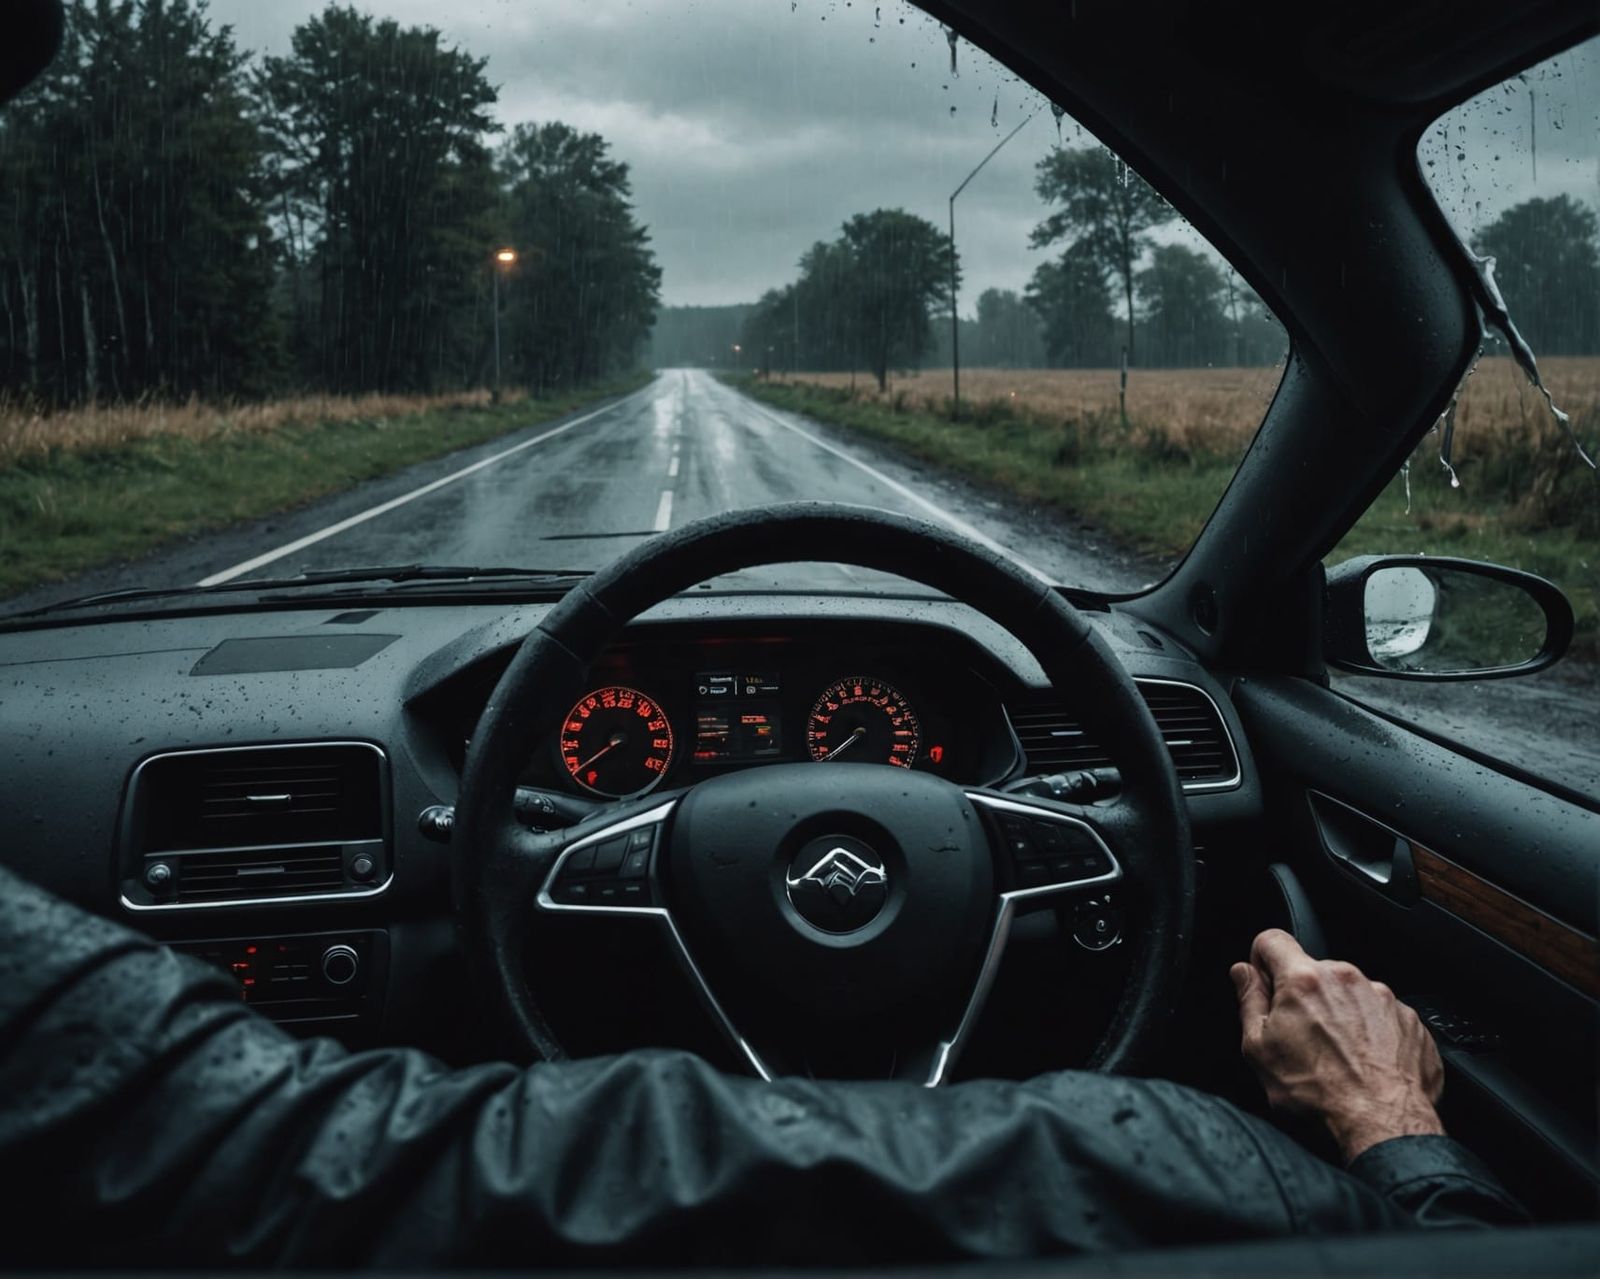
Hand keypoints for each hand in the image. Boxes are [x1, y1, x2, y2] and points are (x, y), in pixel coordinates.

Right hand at [1231, 929, 1443, 1161]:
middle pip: (1313, 970)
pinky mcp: (1409, 1020)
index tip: (1265, 984)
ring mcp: (1383, 997)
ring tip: (1338, 1056)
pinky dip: (1370, 1032)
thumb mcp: (1260, 1049)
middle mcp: (1346, 978)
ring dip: (1339, 1013)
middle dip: (1303, 994)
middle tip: (1301, 1036)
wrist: (1383, 1124)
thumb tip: (1243, 974)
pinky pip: (1380, 1015)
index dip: (1262, 959)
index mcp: (1304, 980)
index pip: (1272, 939)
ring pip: (1348, 993)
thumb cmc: (1320, 1092)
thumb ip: (1248, 1000)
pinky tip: (1364, 1063)